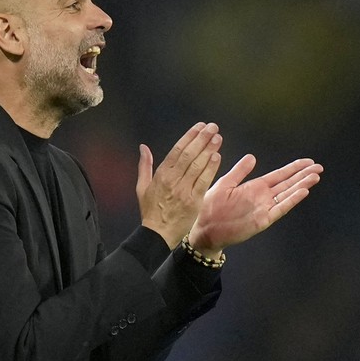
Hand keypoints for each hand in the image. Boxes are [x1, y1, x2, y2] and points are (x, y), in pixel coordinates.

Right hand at [136, 123, 222, 247]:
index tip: (199, 126)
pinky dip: (211, 168)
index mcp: (161, 175)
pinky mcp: (194, 201)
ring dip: (209, 150)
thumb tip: (143, 147)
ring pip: (198, 166)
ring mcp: (184, 190)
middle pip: (189, 155)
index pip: (177, 150)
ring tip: (217, 137)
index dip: (189, 137)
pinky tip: (217, 156)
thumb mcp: (142, 187)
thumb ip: (145, 165)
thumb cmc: (150, 210)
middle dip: (202, 139)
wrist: (158, 234)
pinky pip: (204, 181)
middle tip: (213, 127)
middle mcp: (172, 180)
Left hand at [188, 154, 322, 256]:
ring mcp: (264, 208)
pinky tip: (302, 192)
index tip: (307, 162)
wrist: (204, 228)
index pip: (279, 175)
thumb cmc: (211, 207)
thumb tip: (252, 156)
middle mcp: (263, 197)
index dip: (293, 168)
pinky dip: (291, 200)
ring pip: (287, 194)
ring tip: (315, 177)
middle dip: (303, 175)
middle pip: (288, 184)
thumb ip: (239, 171)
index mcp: (255, 187)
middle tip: (319, 167)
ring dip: (301, 185)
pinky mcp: (262, 220)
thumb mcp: (225, 183)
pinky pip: (279, 209)